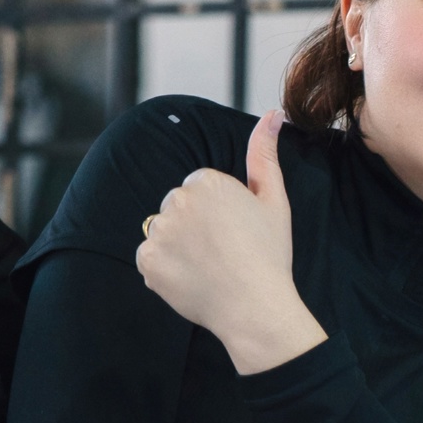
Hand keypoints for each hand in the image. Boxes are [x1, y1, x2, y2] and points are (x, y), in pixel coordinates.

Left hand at [134, 109, 326, 374]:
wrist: (256, 309)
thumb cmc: (270, 256)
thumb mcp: (275, 201)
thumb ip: (264, 154)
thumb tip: (273, 113)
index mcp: (206, 181)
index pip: (200, 189)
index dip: (219, 214)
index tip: (235, 234)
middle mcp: (177, 200)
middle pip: (178, 208)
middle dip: (195, 226)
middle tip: (224, 253)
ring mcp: (159, 232)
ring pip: (163, 232)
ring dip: (178, 247)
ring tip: (209, 268)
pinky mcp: (147, 261)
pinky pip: (150, 258)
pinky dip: (165, 270)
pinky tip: (192, 279)